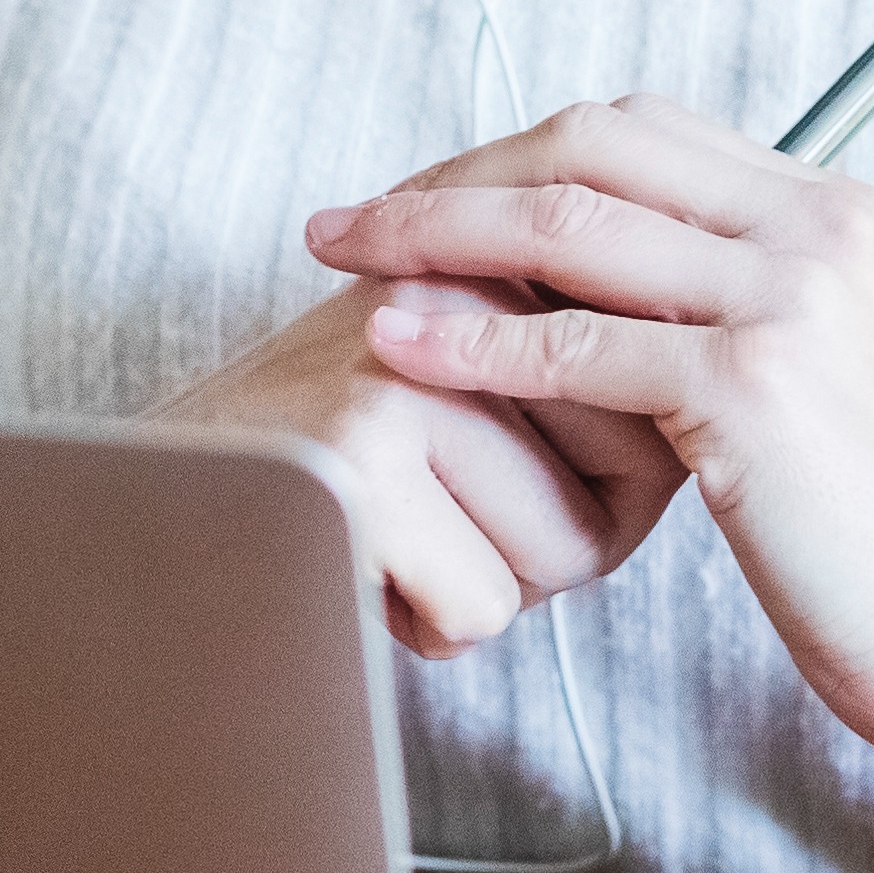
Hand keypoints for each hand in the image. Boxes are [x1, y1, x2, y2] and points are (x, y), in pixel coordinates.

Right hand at [144, 272, 672, 659]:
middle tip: (448, 503)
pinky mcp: (363, 455)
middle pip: (636, 470)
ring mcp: (408, 363)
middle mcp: (460, 283)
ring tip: (402, 531)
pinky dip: (429, 623)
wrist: (166, 508)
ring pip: (569, 549)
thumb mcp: (479, 386)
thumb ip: (593, 374)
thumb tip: (708, 428)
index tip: (504, 460)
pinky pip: (486, 604)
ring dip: (493, 580)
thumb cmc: (345, 472)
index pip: (663, 391)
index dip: (610, 471)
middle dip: (564, 529)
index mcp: (503, 249)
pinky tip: (365, 569)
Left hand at [306, 94, 873, 872]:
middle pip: (594, 145)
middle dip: (457, 172)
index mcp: (837, 208)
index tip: (429, 198)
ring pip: (571, 225)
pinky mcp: (754, 386)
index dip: (520, 153)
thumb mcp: (825, 374)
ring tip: (346, 259)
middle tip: (354, 219)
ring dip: (436, 232)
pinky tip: (401, 348)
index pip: (643, 129)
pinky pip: (577, 343)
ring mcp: (790, 297)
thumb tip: (603, 283)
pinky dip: (474, 339)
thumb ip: (734, 304)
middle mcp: (818, 226)